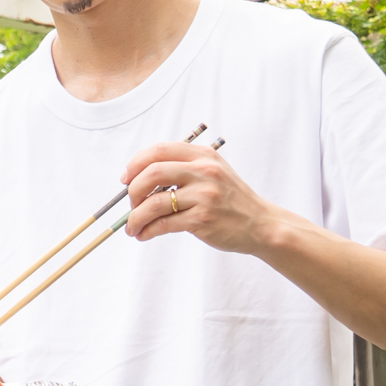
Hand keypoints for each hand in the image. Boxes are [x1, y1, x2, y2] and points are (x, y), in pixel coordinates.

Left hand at [120, 140, 293, 256]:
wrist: (260, 224)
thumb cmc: (230, 200)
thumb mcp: (212, 172)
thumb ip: (182, 168)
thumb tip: (138, 179)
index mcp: (202, 155)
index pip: (159, 150)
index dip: (135, 163)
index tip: (126, 179)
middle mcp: (204, 171)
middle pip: (152, 172)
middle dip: (133, 190)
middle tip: (130, 204)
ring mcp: (204, 195)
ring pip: (155, 203)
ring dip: (136, 217)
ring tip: (132, 227)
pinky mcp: (203, 219)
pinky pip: (164, 224)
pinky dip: (147, 230)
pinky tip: (144, 234)